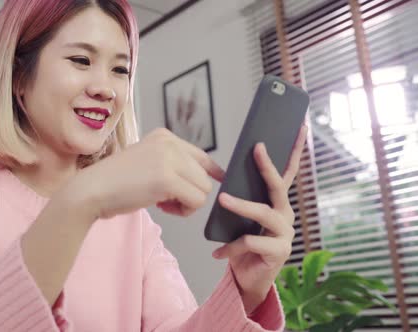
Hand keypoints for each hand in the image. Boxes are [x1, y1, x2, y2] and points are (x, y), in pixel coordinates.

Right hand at [66, 128, 224, 220]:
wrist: (91, 190)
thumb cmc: (115, 184)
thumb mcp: (147, 163)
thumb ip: (172, 165)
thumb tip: (207, 179)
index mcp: (163, 136)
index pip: (201, 156)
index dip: (211, 173)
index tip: (216, 183)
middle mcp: (168, 142)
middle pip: (204, 176)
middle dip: (189, 193)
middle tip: (165, 200)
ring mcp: (168, 159)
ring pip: (204, 189)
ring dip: (187, 203)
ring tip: (162, 203)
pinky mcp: (167, 178)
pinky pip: (196, 201)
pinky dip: (183, 211)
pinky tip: (162, 207)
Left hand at [211, 125, 307, 313]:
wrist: (248, 280)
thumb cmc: (244, 245)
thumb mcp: (241, 220)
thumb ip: (242, 200)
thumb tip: (227, 179)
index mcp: (278, 204)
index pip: (287, 174)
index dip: (294, 151)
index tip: (300, 127)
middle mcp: (285, 215)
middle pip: (279, 187)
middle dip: (268, 166)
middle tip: (257, 147)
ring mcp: (285, 234)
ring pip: (263, 213)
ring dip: (241, 205)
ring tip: (222, 199)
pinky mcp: (279, 253)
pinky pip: (251, 243)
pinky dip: (231, 247)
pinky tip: (218, 253)